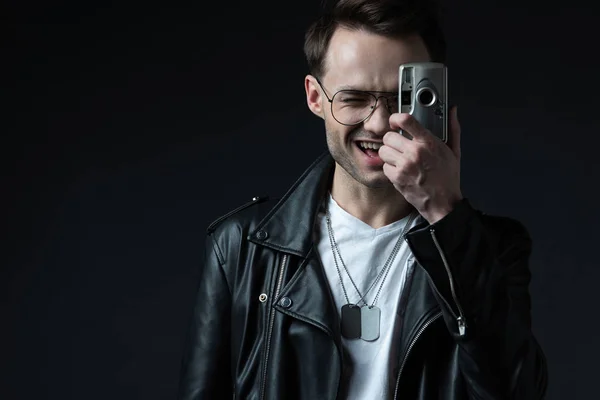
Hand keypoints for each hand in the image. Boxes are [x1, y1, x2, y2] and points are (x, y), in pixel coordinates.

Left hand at [378, 106, 462, 223]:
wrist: (443, 202)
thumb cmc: (447, 179)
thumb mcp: (453, 151)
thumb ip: (452, 128)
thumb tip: (453, 111)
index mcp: (428, 142)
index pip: (406, 120)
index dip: (395, 118)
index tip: (394, 121)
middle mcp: (415, 152)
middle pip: (388, 136)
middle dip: (392, 141)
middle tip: (399, 146)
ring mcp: (404, 165)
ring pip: (383, 150)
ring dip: (389, 155)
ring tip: (400, 160)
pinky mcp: (397, 177)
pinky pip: (384, 166)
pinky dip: (390, 169)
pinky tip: (401, 171)